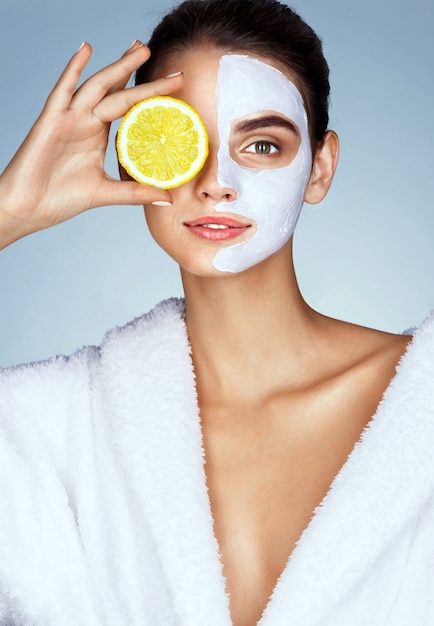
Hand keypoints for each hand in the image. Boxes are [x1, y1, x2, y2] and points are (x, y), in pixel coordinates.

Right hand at [0, 41, 182, 248]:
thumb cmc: (60, 199)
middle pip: (115, 90)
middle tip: (153, 51)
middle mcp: (85, 121)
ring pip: (97, 86)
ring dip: (118, 67)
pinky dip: (73, 70)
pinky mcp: (50, 121)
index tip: (171, 82)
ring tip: (139, 50)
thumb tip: (168, 200)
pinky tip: (86, 49)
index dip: (147, 93)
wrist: (28, 208)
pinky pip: (63, 91)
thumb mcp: (106, 193)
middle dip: (135, 70)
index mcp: (97, 134)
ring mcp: (68, 118)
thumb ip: (136, 192)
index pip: (127, 106)